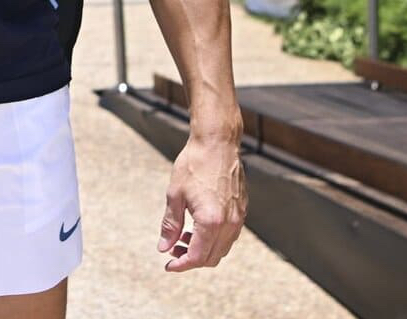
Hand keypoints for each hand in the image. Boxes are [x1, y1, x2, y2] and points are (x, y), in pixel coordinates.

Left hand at [159, 133, 245, 271]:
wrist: (217, 142)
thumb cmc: (195, 164)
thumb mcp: (175, 195)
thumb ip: (170, 225)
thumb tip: (164, 247)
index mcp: (211, 221)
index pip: (196, 257)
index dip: (181, 265)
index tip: (168, 265)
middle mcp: (229, 223)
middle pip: (211, 258)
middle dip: (191, 259)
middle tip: (173, 250)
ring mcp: (238, 217)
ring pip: (222, 249)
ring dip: (203, 250)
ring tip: (183, 237)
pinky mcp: (242, 209)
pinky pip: (229, 235)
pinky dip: (214, 239)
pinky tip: (199, 227)